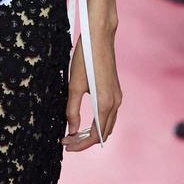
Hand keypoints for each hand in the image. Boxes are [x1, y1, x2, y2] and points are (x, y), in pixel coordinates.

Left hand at [63, 30, 121, 150]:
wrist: (99, 39)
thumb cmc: (85, 59)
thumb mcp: (73, 86)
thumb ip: (72, 111)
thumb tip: (71, 131)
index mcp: (104, 104)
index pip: (95, 136)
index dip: (80, 144)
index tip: (65, 144)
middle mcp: (115, 104)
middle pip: (103, 134)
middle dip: (85, 141)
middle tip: (67, 141)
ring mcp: (117, 98)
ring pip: (108, 125)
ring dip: (93, 133)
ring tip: (74, 134)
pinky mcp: (116, 92)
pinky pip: (110, 115)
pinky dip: (99, 123)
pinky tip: (86, 121)